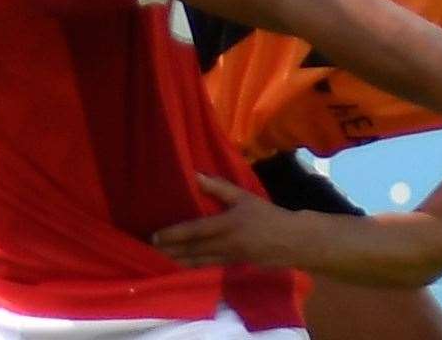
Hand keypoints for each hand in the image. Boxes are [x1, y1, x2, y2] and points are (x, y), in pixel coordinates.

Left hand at [152, 173, 305, 268]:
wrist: (291, 241)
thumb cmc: (267, 216)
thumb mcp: (244, 197)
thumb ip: (218, 187)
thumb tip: (195, 175)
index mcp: (227, 225)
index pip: (194, 231)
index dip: (173, 235)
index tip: (155, 236)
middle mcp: (224, 244)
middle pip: (191, 250)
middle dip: (170, 252)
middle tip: (149, 251)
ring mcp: (228, 258)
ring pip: (197, 262)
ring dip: (177, 262)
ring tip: (159, 261)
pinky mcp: (232, 266)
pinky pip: (207, 267)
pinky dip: (192, 267)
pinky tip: (182, 267)